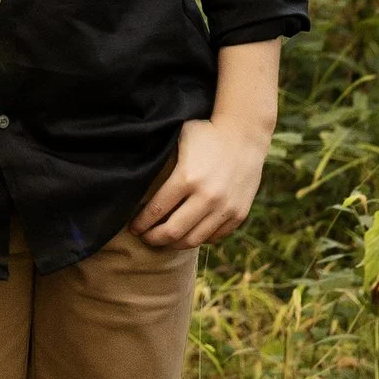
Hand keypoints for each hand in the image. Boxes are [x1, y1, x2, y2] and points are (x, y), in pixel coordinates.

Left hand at [134, 109, 266, 248]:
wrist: (245, 135)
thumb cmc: (207, 133)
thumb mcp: (180, 139)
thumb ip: (162, 159)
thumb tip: (136, 175)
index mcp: (187, 178)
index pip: (156, 210)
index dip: (141, 223)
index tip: (133, 228)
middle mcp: (206, 196)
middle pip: (172, 232)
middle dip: (153, 238)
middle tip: (145, 238)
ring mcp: (225, 208)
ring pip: (193, 240)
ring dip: (174, 244)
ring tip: (164, 240)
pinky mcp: (239, 214)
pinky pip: (214, 237)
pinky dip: (198, 238)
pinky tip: (188, 234)